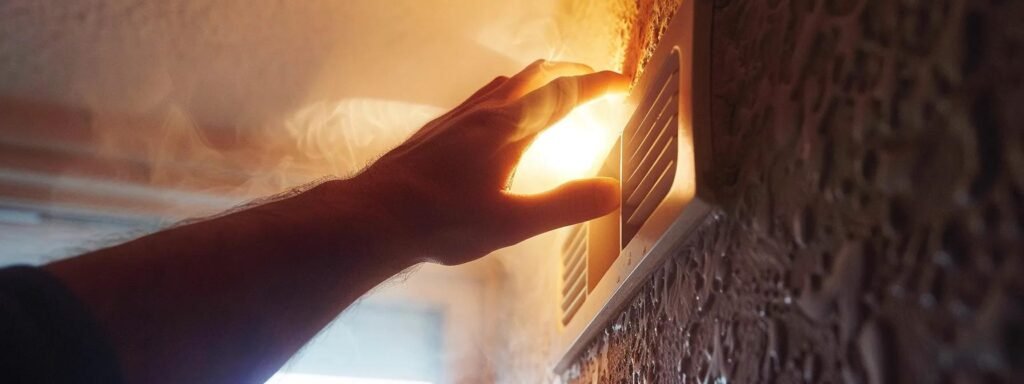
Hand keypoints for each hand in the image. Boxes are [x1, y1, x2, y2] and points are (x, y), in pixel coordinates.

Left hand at [323, 60, 629, 264]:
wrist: (376, 215)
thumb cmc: (440, 221)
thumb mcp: (511, 223)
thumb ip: (563, 205)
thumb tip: (613, 192)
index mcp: (509, 130)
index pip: (564, 95)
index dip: (598, 85)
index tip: (623, 81)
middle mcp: (485, 114)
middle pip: (536, 76)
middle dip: (571, 73)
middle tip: (594, 79)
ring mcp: (459, 119)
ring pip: (507, 83)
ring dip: (538, 80)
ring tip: (553, 88)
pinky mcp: (439, 130)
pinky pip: (483, 98)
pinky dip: (508, 94)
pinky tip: (496, 115)